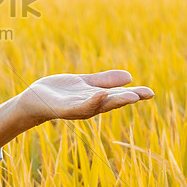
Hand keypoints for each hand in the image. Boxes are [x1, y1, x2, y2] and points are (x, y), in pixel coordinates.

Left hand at [21, 69, 153, 122]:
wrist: (35, 99)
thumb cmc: (61, 92)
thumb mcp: (86, 83)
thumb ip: (105, 81)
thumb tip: (130, 77)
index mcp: (97, 99)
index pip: (119, 95)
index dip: (135, 94)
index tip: (151, 92)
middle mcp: (91, 106)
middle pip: (113, 102)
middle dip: (129, 98)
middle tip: (147, 94)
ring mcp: (78, 108)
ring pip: (100, 105)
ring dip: (115, 100)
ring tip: (131, 95)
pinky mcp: (64, 109)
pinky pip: (80, 106)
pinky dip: (91, 101)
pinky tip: (100, 93)